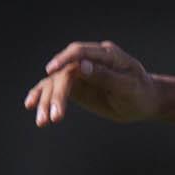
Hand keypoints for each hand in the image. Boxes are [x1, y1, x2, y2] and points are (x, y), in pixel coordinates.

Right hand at [24, 41, 159, 125]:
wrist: (144, 102)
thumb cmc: (140, 93)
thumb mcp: (127, 87)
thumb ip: (105, 76)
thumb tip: (81, 65)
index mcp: (106, 55)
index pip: (80, 52)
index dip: (64, 59)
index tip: (50, 71)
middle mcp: (90, 60)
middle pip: (65, 72)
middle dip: (56, 94)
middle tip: (53, 118)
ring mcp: (81, 72)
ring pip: (56, 81)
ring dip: (47, 100)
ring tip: (42, 122)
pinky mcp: (76, 84)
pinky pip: (55, 88)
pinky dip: (43, 95)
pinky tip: (30, 105)